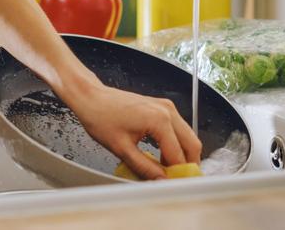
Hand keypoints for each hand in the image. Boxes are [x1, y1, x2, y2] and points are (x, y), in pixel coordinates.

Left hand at [65, 81, 201, 180]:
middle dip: (187, 165)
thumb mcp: (122, 149)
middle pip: (192, 144)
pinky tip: (164, 156)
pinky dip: (175, 144)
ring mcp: (166, 107)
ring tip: (168, 171)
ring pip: (187, 136)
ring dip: (182, 155)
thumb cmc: (101, 117)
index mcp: (160, 120)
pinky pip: (178, 129)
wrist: (92, 98)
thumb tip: (160, 181)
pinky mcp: (162, 107)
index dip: (178, 174)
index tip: (175, 186)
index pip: (178, 155)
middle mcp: (167, 111)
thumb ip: (145, 168)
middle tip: (178, 181)